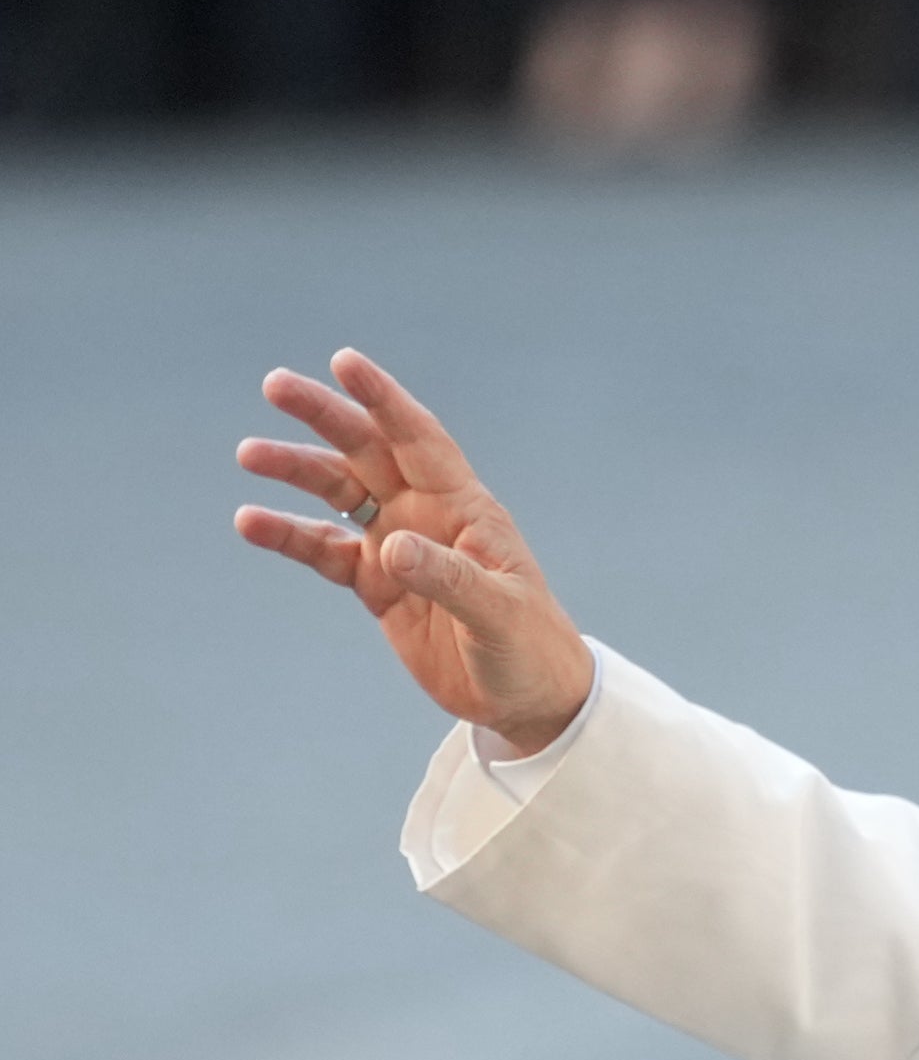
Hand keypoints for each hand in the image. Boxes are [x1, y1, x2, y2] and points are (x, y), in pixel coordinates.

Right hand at [235, 346, 594, 750]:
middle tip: (275, 385)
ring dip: (297, 470)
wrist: (525, 697)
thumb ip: (448, 578)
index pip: (419, 439)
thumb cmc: (528, 647)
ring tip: (249, 454)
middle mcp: (427, 515)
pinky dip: (289, 536)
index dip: (383, 400)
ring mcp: (398, 547)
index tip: (344, 362)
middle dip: (325, 417)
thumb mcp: (497, 613)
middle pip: (367, 451)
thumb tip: (390, 548)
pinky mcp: (377, 586)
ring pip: (338, 493)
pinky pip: (325, 551)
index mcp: (465, 507)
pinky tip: (251, 522)